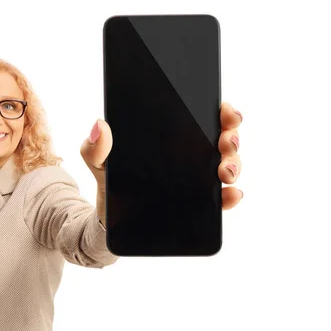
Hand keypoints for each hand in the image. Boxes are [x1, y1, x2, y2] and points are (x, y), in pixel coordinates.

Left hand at [80, 102, 242, 209]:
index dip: (222, 111)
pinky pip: (221, 199)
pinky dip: (230, 197)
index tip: (225, 111)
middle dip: (232, 137)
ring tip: (225, 172)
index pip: (204, 116)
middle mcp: (190, 154)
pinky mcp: (198, 203)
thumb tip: (100, 125)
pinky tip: (230, 195)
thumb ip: (95, 146)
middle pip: (223, 139)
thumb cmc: (110, 181)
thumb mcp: (98, 161)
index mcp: (171, 136)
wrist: (108, 219)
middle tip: (225, 142)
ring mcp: (196, 178)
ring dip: (234, 165)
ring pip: (227, 166)